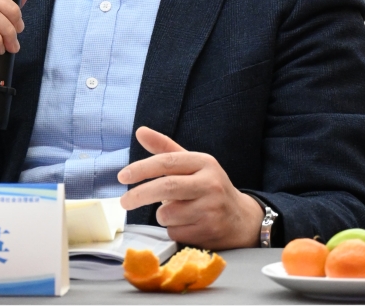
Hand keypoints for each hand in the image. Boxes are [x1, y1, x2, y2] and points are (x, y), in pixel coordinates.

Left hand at [118, 127, 263, 248]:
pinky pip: (175, 232)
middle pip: (166, 187)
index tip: (122, 176)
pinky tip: (189, 225)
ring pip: (167, 214)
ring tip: (179, 211)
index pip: (167, 161)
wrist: (242, 219)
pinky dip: (173, 230)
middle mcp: (210, 184)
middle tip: (124, 202)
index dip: (141, 168)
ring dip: (163, 215)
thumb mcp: (192, 164)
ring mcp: (211, 209)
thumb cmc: (209, 187)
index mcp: (204, 162)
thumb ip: (165, 149)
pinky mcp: (209, 232)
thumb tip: (139, 131)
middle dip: (140, 195)